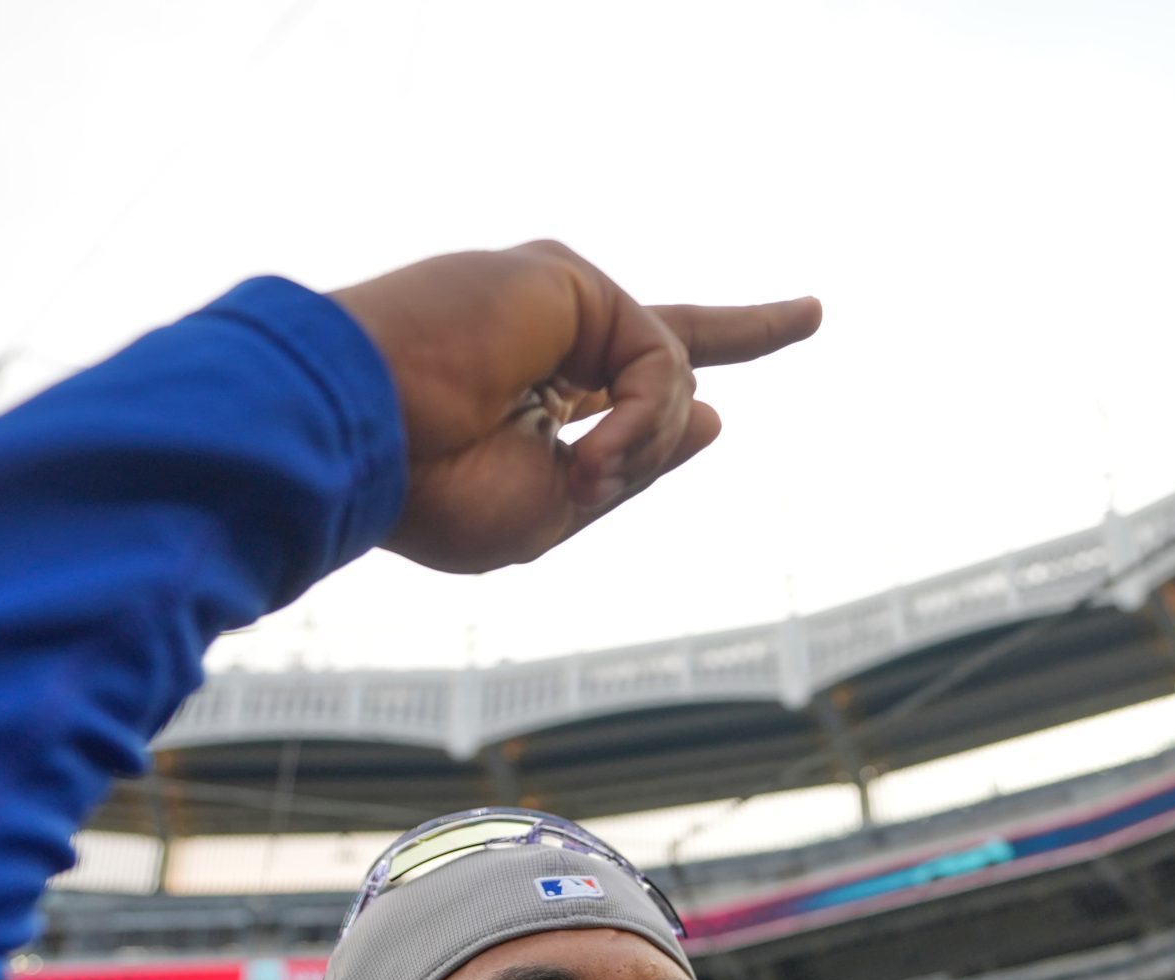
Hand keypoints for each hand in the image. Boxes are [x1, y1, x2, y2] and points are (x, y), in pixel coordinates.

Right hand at [330, 242, 820, 571]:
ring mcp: (559, 304)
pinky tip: (595, 450)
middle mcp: (551, 342)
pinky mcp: (568, 276)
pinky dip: (646, 418)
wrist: (358, 439)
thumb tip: (718, 419)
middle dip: (748, 330)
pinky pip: (662, 360)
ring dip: (645, 445)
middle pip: (669, 339)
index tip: (732, 401)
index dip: (681, 397)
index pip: (626, 387)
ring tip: (583, 474)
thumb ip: (632, 464)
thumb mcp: (551, 509)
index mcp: (538, 403)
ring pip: (672, 377)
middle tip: (815, 312)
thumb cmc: (428, 491)